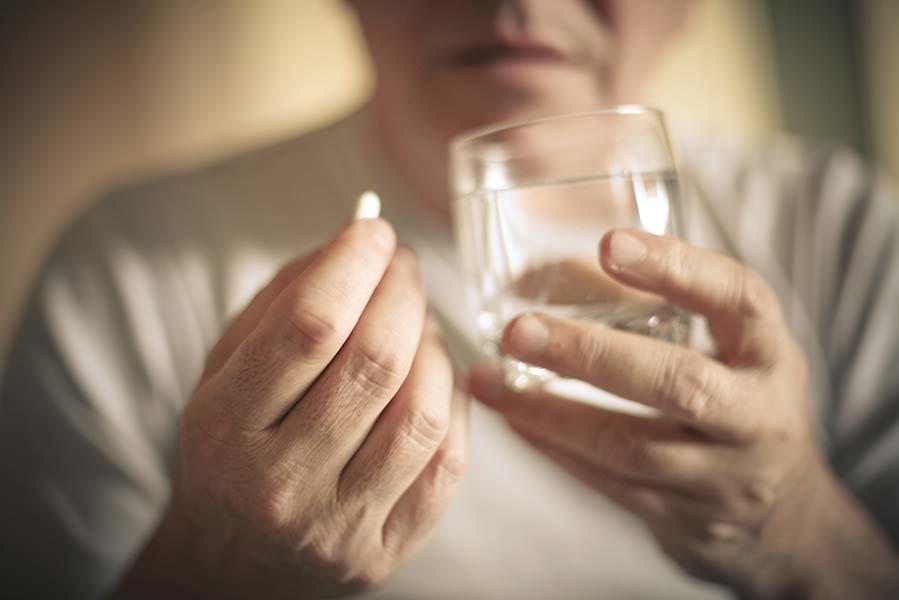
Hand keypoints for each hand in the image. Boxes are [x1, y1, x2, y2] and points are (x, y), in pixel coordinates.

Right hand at [115, 219, 468, 598]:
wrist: (233, 562)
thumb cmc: (232, 449)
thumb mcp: (224, 370)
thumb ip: (283, 300)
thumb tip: (359, 240)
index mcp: (226, 429)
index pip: (309, 328)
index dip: (354, 264)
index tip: (374, 231)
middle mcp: (282, 485)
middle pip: (375, 363)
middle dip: (403, 292)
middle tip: (402, 266)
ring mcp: (340, 527)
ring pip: (422, 413)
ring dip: (433, 346)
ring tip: (416, 324)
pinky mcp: (386, 551)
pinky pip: (449, 461)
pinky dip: (453, 402)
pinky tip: (433, 379)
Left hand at [469, 229, 898, 598]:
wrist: (786, 515)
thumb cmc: (740, 400)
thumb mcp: (734, 348)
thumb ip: (670, 307)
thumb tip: (555, 266)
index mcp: (769, 353)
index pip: (736, 299)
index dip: (677, 269)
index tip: (609, 244)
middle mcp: (756, 416)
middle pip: (679, 384)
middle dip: (590, 355)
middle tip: (518, 330)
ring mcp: (723, 476)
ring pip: (629, 446)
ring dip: (548, 411)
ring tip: (486, 378)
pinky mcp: (684, 519)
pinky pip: (608, 483)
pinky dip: (554, 446)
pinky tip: (512, 416)